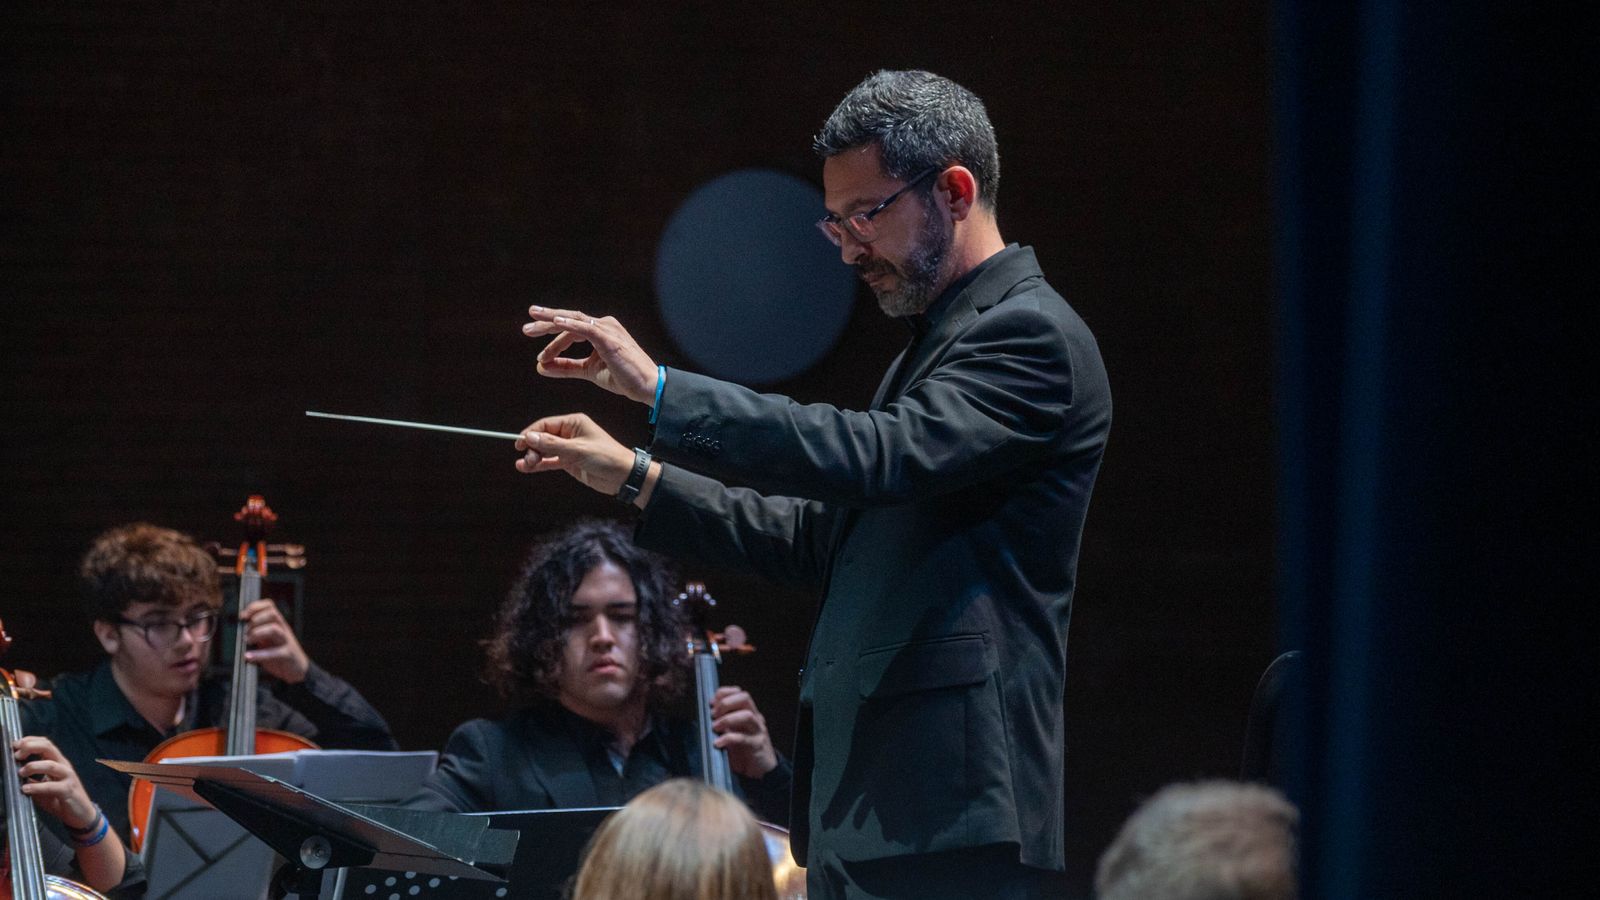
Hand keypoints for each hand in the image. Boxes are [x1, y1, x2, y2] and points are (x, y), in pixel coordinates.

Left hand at [14, 736, 99, 830]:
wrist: (81, 815)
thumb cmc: (61, 799)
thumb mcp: (44, 786)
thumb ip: (32, 779)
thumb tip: (14, 774)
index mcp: (58, 762)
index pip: (45, 743)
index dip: (30, 741)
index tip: (15, 744)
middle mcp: (63, 766)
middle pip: (48, 747)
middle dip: (30, 747)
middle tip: (17, 755)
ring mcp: (67, 777)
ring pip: (51, 765)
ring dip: (33, 766)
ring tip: (21, 772)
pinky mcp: (68, 790)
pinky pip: (52, 786)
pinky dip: (37, 787)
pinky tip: (26, 789)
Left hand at [241, 598, 310, 683]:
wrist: (296, 669)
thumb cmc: (278, 653)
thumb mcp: (267, 640)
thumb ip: (256, 634)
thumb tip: (237, 631)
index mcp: (277, 623)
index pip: (269, 606)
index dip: (255, 607)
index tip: (242, 616)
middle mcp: (283, 629)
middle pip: (273, 614)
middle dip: (256, 620)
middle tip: (245, 632)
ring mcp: (286, 641)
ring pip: (274, 629)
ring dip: (257, 633)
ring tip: (247, 641)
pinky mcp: (287, 654)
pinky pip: (275, 652)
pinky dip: (259, 655)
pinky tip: (248, 657)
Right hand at [515, 413, 635, 494]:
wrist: (623, 476)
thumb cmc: (606, 457)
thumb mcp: (578, 450)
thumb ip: (553, 445)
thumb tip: (530, 437)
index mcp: (574, 423)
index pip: (546, 424)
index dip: (531, 432)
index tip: (519, 442)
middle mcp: (570, 434)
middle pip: (543, 438)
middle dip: (532, 447)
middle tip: (528, 459)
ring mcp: (569, 448)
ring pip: (545, 451)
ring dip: (534, 457)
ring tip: (524, 465)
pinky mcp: (569, 462)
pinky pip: (550, 462)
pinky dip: (539, 465)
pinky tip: (526, 468)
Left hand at [523, 306, 658, 404]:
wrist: (647, 386)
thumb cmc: (623, 378)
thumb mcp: (589, 371)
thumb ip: (566, 367)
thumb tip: (541, 367)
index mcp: (600, 332)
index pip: (570, 331)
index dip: (552, 343)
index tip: (540, 358)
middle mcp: (604, 325)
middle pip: (569, 320)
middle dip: (545, 323)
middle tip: (526, 328)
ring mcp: (607, 330)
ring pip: (574, 321)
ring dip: (551, 322)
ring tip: (531, 326)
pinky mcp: (610, 338)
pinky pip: (587, 328)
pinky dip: (570, 324)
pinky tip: (555, 322)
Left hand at [711, 685, 778, 777]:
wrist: (762, 772)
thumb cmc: (744, 751)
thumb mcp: (733, 733)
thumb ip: (724, 723)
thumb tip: (707, 714)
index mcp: (749, 712)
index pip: (739, 693)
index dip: (723, 694)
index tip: (711, 703)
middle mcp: (755, 718)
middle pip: (745, 698)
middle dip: (726, 703)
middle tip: (713, 715)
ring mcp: (758, 731)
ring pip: (747, 715)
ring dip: (727, 719)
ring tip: (715, 728)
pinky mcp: (757, 745)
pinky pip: (743, 738)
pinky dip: (728, 738)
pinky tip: (717, 743)